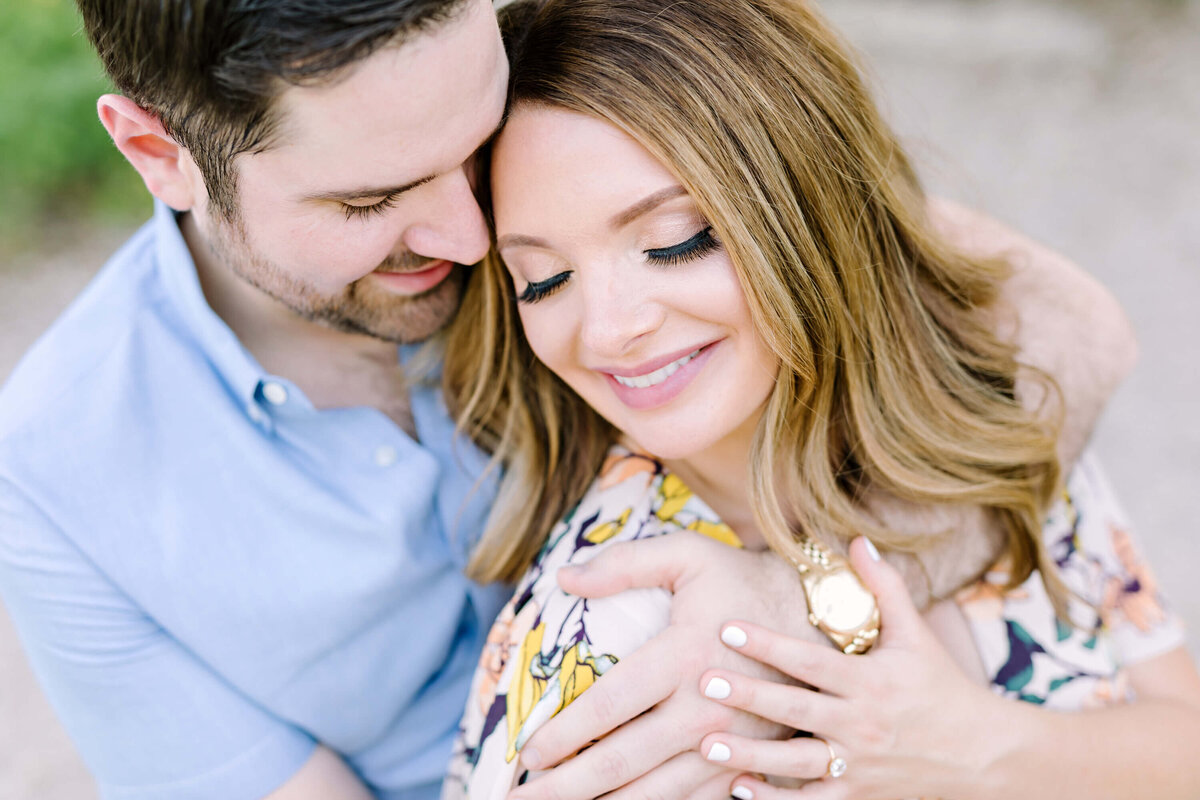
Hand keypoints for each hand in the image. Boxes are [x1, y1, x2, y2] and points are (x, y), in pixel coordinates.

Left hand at [508, 531, 827, 799]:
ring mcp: (729, 744)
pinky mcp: (748, 762)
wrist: (820, 617)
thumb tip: (564, 576)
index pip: (608, 707)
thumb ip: (625, 562)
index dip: (562, 735)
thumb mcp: (687, 553)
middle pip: (622, 761)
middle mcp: (703, 709)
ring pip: (656, 793)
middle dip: (567, 788)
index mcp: (681, 657)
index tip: (527, 754)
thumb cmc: (741, 581)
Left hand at [699, 538, 1001, 799]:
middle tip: (704, 683)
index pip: (810, 660)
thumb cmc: (941, 686)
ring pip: (796, 763)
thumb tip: (857, 539)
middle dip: (748, 696)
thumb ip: (884, 586)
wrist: (984, 754)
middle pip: (795, 710)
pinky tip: (740, 791)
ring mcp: (859, 764)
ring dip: (749, 757)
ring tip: (706, 745)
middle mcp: (861, 723)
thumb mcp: (917, 634)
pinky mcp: (859, 796)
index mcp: (870, 680)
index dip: (768, 644)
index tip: (728, 628)